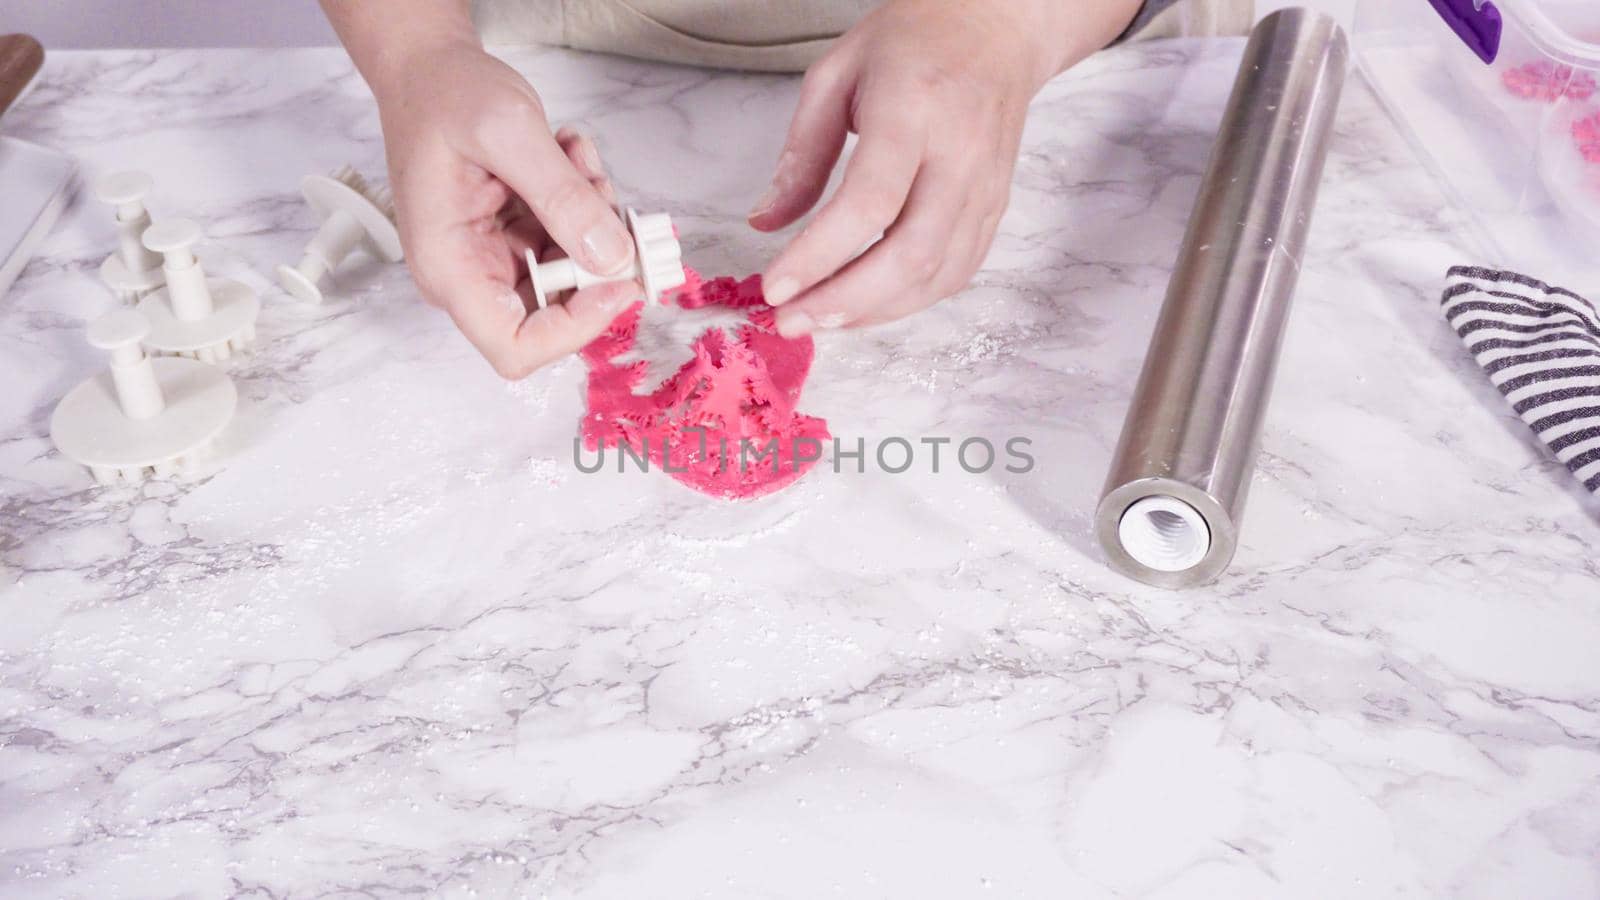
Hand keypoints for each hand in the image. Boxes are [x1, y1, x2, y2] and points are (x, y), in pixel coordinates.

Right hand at [373, 41, 639, 378]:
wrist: (426, 69)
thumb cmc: (442, 95)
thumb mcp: (508, 131)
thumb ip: (562, 197)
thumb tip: (612, 257)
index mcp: (449, 267)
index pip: (515, 348)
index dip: (575, 328)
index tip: (617, 281)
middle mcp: (470, 274)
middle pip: (554, 314)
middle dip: (594, 260)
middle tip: (600, 196)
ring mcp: (495, 258)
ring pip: (573, 274)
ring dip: (592, 220)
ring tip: (578, 163)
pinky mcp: (517, 239)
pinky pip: (570, 242)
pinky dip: (584, 203)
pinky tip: (570, 158)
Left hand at [749, 0, 1125, 336]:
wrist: (997, 28)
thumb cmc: (914, 42)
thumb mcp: (836, 74)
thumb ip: (802, 153)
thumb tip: (766, 222)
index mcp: (914, 109)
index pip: (868, 202)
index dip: (819, 255)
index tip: (775, 286)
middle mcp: (959, 154)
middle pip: (909, 253)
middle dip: (844, 301)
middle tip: (791, 321)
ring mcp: (985, 187)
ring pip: (935, 274)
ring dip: (873, 312)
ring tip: (819, 320)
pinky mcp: (995, 208)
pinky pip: (956, 272)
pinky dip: (908, 302)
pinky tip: (865, 307)